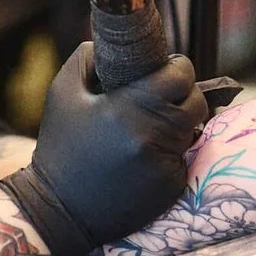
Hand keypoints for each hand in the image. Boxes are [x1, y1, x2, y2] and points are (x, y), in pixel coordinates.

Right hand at [0, 43, 206, 255]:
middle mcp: (153, 136)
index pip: (181, 75)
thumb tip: (116, 45)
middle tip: (162, 98)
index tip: (166, 70)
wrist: (58, 209)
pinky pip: (184, 159)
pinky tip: (144, 158)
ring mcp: (165, 165)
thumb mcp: (62, 93)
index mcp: (130, 107)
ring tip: (151, 126)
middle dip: (183, 95)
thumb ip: (88, 57)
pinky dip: (171, 154)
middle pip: (196, 102)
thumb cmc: (60, 147)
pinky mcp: (171, 188)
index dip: (177, 67)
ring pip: (193, 131)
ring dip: (179, 124)